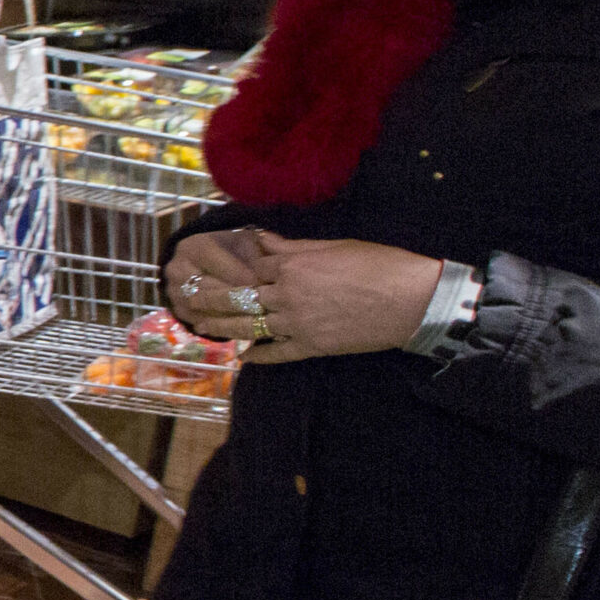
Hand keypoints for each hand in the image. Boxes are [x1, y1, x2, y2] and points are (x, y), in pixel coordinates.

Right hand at [164, 229, 264, 324]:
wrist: (205, 263)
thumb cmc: (232, 251)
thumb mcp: (245, 243)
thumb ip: (257, 251)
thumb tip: (272, 269)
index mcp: (194, 247)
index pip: (219, 263)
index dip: (243, 276)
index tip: (266, 286)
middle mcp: (177, 268)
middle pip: (210, 289)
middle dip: (237, 299)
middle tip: (263, 307)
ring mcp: (173, 291)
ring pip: (204, 309)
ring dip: (230, 316)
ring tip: (254, 319)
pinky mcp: (176, 310)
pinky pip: (200, 322)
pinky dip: (220, 326)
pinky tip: (241, 326)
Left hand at [179, 234, 440, 363]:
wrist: (412, 300)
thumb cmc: (380, 264)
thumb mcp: (334, 246)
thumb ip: (294, 247)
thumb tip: (264, 241)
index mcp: (293, 266)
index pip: (251, 265)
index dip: (233, 264)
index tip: (211, 262)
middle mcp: (288, 296)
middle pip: (237, 297)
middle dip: (208, 297)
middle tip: (187, 296)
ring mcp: (297, 324)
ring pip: (248, 328)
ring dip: (221, 327)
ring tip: (200, 325)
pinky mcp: (312, 347)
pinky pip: (277, 354)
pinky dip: (259, 356)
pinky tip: (245, 358)